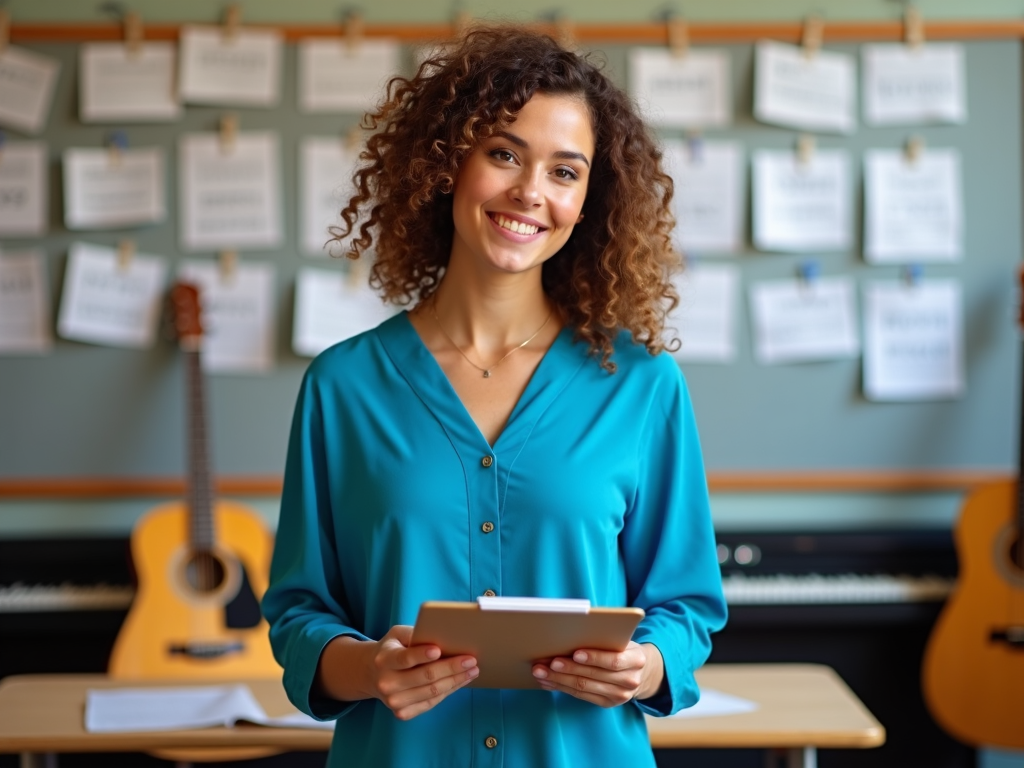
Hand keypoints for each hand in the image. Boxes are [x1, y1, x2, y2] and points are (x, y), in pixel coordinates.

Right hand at [364, 625, 478, 719]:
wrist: (372, 674)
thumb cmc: (393, 648)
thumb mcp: (398, 635)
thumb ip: (416, 633)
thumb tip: (445, 636)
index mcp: (384, 659)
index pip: (405, 658)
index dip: (421, 655)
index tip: (438, 650)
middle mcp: (386, 682)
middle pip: (424, 676)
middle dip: (451, 668)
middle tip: (471, 660)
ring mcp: (393, 701)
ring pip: (431, 692)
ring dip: (456, 681)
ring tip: (472, 671)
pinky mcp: (402, 712)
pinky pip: (431, 703)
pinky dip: (449, 692)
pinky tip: (460, 682)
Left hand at [531, 641, 662, 707]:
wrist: (641, 672)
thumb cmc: (624, 648)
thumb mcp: (622, 640)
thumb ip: (605, 638)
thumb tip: (572, 633)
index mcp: (636, 660)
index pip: (613, 661)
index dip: (594, 657)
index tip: (575, 653)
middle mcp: (630, 681)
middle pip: (593, 676)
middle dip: (567, 669)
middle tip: (547, 662)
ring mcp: (619, 696)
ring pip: (583, 687)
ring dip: (558, 680)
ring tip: (541, 672)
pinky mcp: (607, 703)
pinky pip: (580, 696)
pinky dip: (562, 688)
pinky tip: (548, 682)